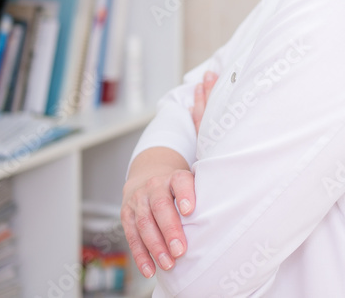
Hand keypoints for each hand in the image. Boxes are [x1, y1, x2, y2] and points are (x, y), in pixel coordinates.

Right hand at [120, 72, 218, 278]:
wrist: (148, 176)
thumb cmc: (180, 161)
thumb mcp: (194, 135)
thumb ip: (203, 110)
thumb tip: (213, 74)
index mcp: (171, 173)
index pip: (177, 180)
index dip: (184, 192)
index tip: (192, 206)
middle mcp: (152, 189)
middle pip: (159, 208)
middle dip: (170, 228)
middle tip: (183, 246)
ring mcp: (138, 206)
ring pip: (145, 226)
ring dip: (157, 244)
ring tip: (172, 260)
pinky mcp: (131, 220)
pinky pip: (134, 239)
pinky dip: (143, 255)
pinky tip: (153, 269)